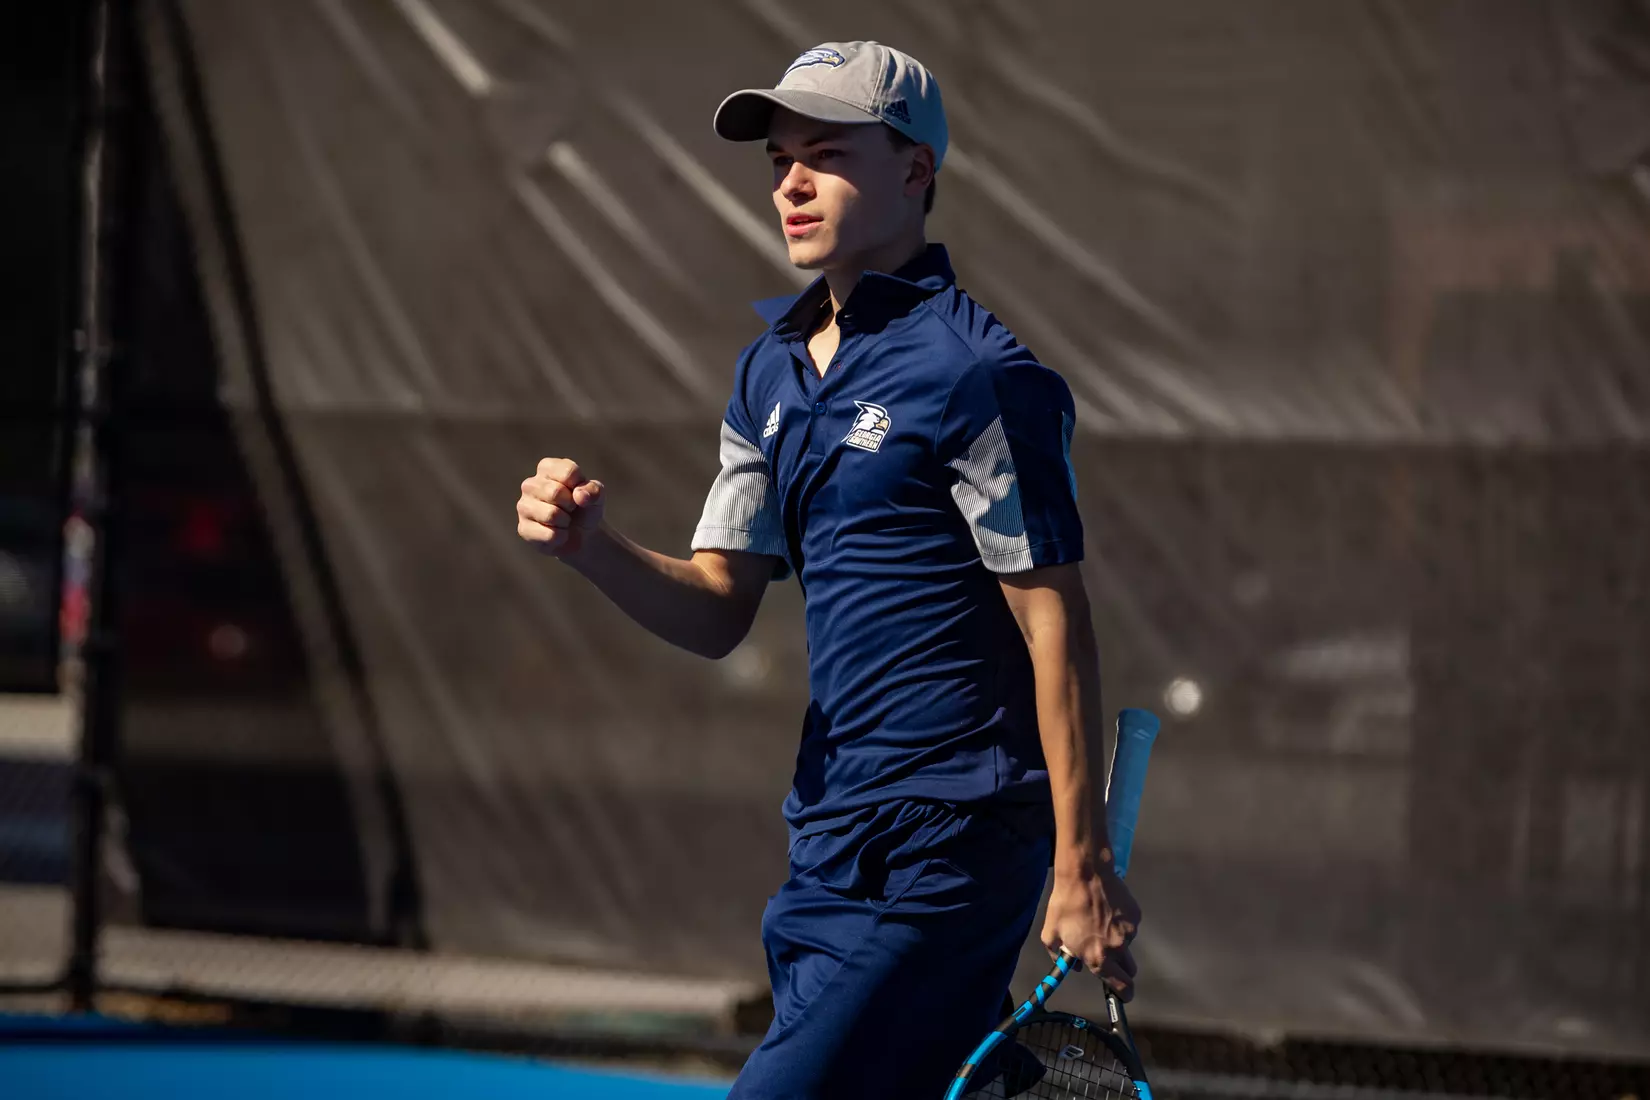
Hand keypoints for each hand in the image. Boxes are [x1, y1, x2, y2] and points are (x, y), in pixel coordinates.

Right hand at [517, 458, 605, 557]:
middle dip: (571, 505)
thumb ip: (593, 490)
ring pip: (551, 514)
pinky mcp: (524, 529)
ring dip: (566, 522)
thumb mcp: (596, 495)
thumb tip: (579, 496)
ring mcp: (524, 506)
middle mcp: (530, 484)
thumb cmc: (585, 507)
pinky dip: (561, 537)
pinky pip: (549, 535)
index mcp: (547, 468)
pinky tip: (558, 533)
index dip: (580, 487)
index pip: (568, 472)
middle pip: (555, 492)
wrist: (582, 535)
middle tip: (571, 509)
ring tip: (564, 521)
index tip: (579, 493)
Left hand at [1041, 856, 1141, 999]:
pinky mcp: (1135, 916)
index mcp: (1098, 957)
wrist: (1085, 873)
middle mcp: (1118, 948)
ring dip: (1117, 942)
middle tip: (1108, 956)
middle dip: (1121, 969)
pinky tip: (1108, 910)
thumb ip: (1060, 956)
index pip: (1121, 986)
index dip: (1124, 994)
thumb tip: (1073, 966)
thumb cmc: (1065, 903)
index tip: (1123, 995)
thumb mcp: (1051, 933)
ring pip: (1127, 945)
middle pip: (1129, 970)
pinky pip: (1130, 927)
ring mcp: (1130, 931)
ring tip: (1100, 922)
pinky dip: (1121, 924)